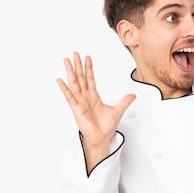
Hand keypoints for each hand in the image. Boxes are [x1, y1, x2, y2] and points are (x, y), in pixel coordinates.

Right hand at [56, 52, 135, 170]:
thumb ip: (125, 101)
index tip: (87, 58)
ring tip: (66, 61)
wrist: (101, 138)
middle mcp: (85, 98)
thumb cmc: (105, 127)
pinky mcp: (76, 109)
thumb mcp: (118, 110)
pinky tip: (60, 80)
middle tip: (75, 54)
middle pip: (80, 77)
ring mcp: (80, 102)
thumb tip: (133, 95)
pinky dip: (65, 88)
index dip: (89, 68)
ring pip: (74, 83)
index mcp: (93, 97)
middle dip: (78, 65)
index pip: (90, 79)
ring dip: (70, 72)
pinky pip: (69, 97)